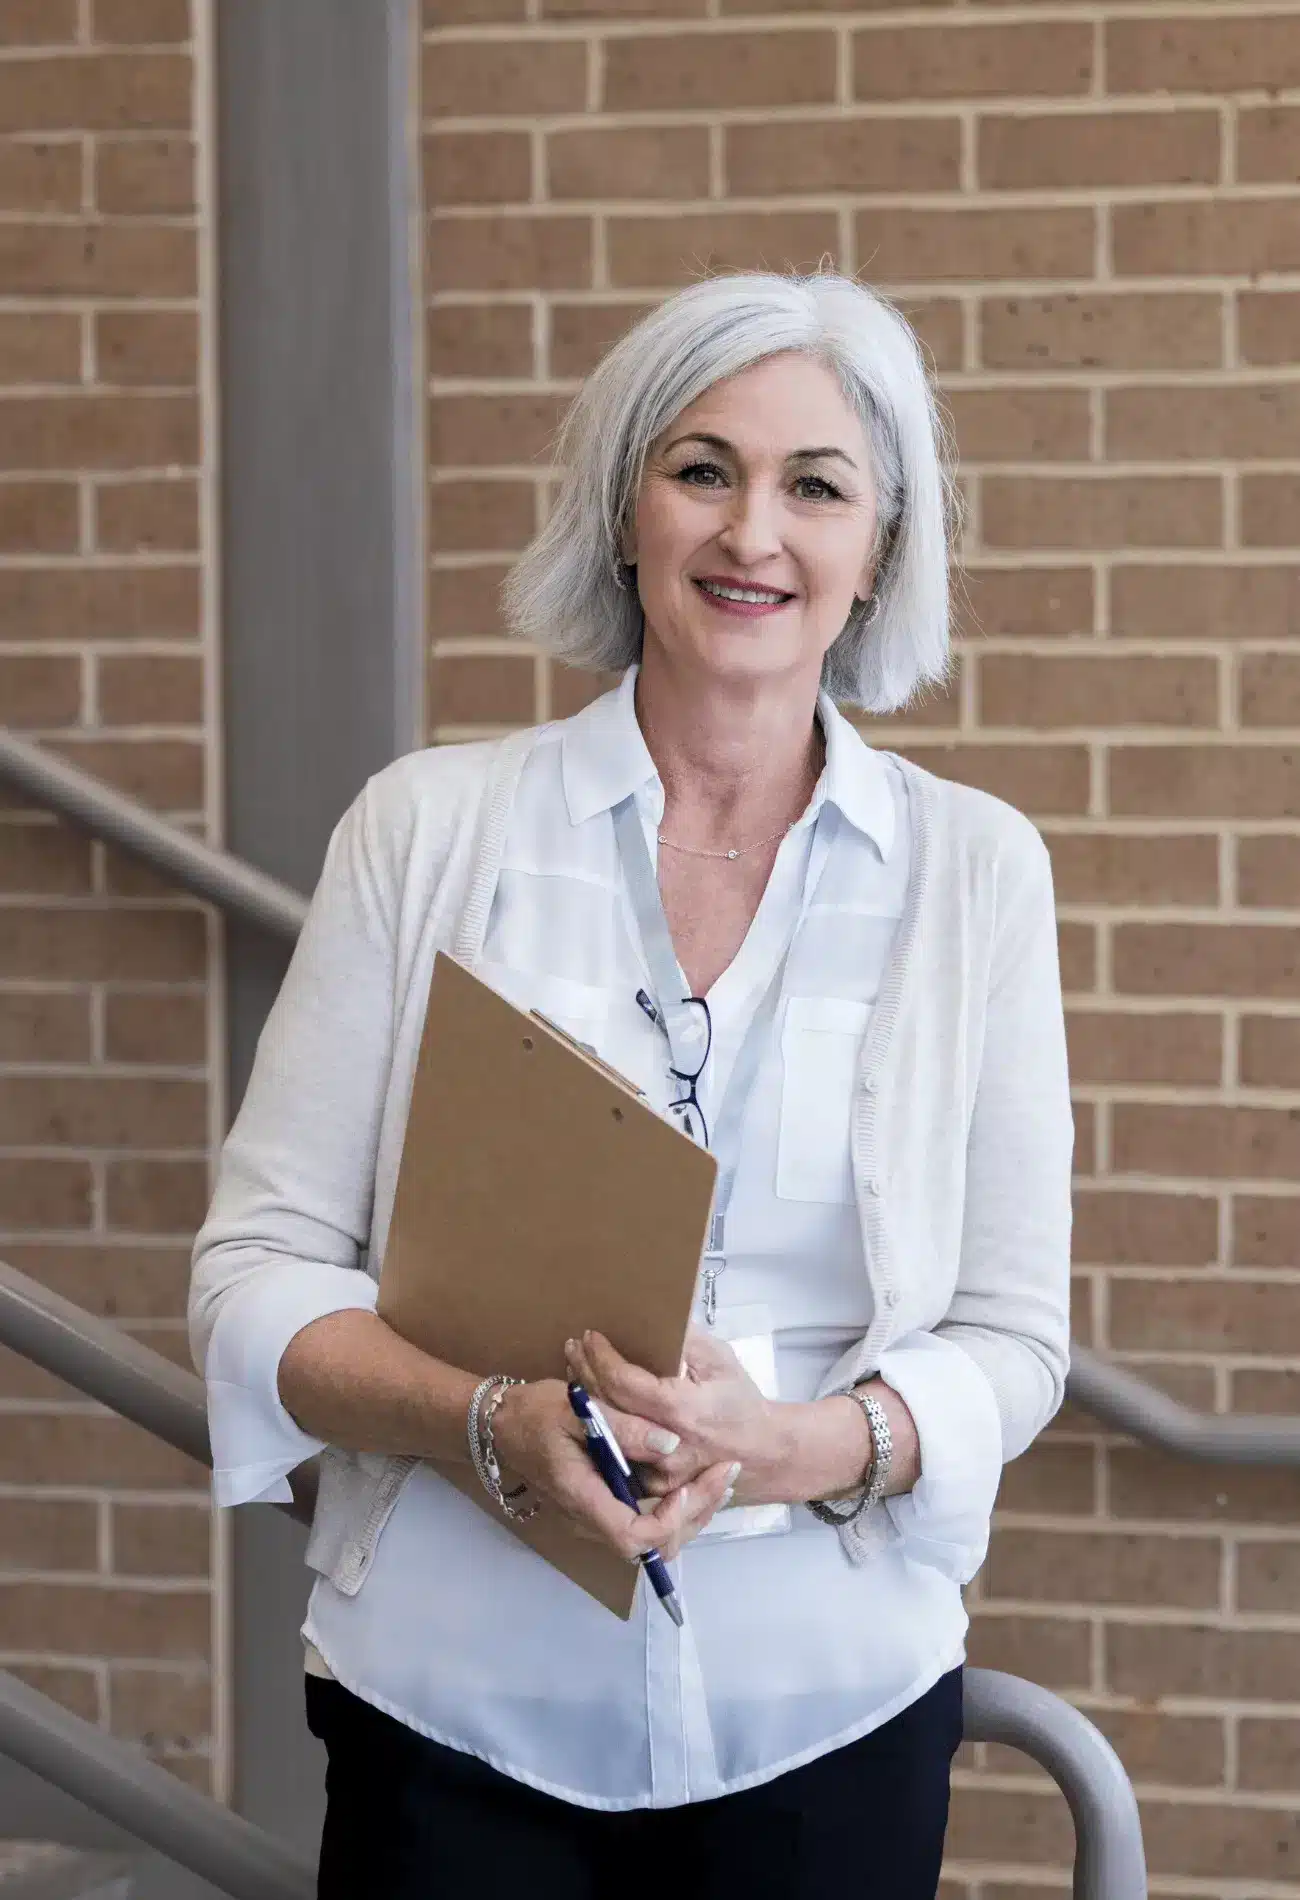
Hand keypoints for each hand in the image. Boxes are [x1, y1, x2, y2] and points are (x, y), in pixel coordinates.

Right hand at [486, 1376, 736, 1562]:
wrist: (502, 1422)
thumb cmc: (535, 1413)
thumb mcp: (577, 1409)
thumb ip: (623, 1428)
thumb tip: (669, 1444)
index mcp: (582, 1499)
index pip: (633, 1537)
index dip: (667, 1521)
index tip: (688, 1487)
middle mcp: (590, 1518)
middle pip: (653, 1545)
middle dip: (695, 1515)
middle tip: (725, 1477)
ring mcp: (597, 1515)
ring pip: (654, 1537)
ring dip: (691, 1512)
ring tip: (720, 1477)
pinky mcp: (603, 1504)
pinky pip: (645, 1520)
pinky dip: (675, 1505)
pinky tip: (695, 1477)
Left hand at [565, 1327, 777, 1506]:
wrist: (761, 1452)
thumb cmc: (740, 1403)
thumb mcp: (720, 1359)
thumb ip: (685, 1338)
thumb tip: (655, 1312)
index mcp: (681, 1410)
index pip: (624, 1383)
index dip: (601, 1358)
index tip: (591, 1336)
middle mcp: (665, 1444)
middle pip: (607, 1407)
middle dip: (585, 1371)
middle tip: (574, 1347)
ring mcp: (658, 1469)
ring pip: (606, 1433)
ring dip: (587, 1397)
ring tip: (576, 1367)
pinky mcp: (654, 1484)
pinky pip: (617, 1453)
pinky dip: (601, 1425)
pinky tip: (593, 1402)